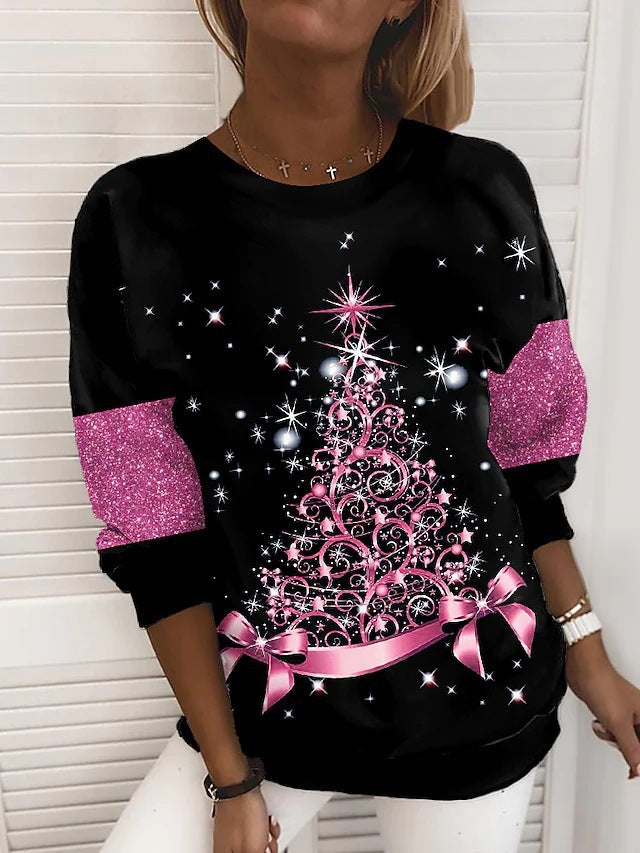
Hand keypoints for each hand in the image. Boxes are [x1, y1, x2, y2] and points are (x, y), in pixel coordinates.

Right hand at [212, 787, 280, 852]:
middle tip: (266, 843)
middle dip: (264, 850)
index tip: (261, 850)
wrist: (240, 783)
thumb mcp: (253, 849)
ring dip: (266, 838)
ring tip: (267, 829)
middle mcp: (225, 847)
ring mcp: (232, 834)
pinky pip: (255, 832)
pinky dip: (263, 828)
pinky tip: (266, 821)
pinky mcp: (238, 821)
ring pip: (255, 845)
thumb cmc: (242, 813)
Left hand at [565, 633, 639, 779]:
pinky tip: (599, 720)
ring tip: (605, 724)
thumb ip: (632, 750)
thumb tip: (639, 769)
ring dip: (611, 736)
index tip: (633, 770)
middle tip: (616, 736)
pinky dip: (604, 729)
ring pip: (624, 740)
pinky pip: (612, 731)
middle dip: (624, 745)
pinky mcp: (612, 712)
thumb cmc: (604, 686)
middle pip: (638, 745)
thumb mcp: (620, 724)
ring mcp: (626, 713)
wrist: (584, 670)